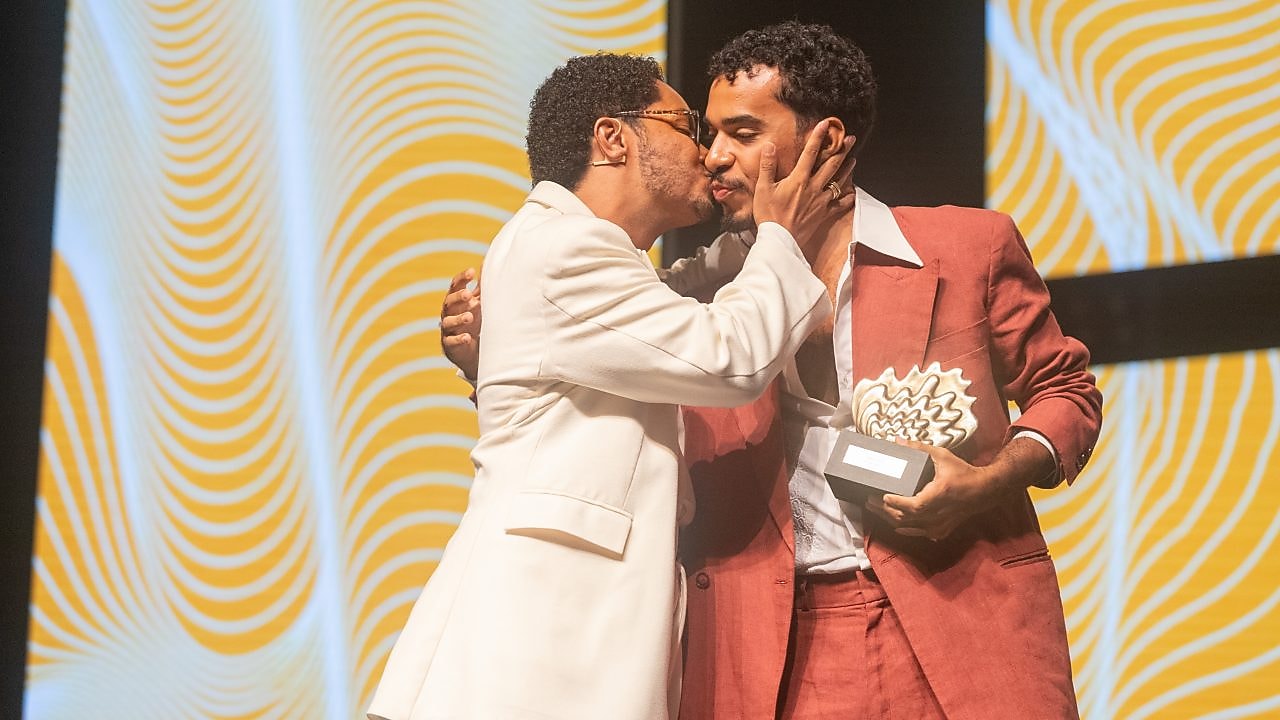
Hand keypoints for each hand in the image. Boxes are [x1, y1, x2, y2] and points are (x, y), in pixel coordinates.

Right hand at [440, 268, 480, 379]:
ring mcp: (448, 328)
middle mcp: (449, 312)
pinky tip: (467, 337)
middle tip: (468, 295)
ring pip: (449, 322)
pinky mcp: (450, 344)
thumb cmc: (473, 318)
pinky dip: (459, 339)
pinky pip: (451, 341)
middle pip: (449, 302)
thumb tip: (486, 264)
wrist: (469, 347)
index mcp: (456, 299)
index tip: (471, 272)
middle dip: (458, 298)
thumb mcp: (477, 301)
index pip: (455, 286)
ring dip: (458, 319)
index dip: (462, 279)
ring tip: (469, 317)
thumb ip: (481, 286)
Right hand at [752, 119, 856, 248]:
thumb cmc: (769, 215)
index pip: (810, 152)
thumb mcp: (763, 188)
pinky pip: (839, 204)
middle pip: (832, 164)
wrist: (780, 240)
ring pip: (839, 182)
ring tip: (854, 159)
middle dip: (842, 149)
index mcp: (799, 179)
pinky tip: (852, 192)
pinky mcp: (823, 214)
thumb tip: (769, 146)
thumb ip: (767, 166)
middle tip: (851, 139)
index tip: (826, 123)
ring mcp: (821, 201)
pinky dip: (847, 197)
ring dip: (847, 169)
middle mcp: (814, 187)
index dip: (818, 136)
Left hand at [863, 438, 1011, 541]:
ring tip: (876, 510)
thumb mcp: (942, 456)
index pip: (913, 506)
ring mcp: (939, 525)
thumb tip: (898, 441)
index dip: (896, 503)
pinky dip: (905, 528)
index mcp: (939, 495)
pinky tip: (895, 524)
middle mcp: (938, 514)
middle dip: (884, 510)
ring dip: (891, 519)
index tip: (882, 496)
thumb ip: (919, 448)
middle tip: (869, 501)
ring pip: (909, 527)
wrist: (985, 490)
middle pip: (905, 518)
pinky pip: (918, 532)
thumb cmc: (964, 473)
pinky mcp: (941, 530)